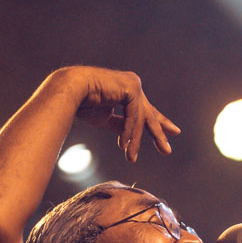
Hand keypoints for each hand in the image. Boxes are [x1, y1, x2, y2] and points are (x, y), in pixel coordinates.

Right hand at [66, 67, 180, 162]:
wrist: (70, 91)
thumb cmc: (83, 103)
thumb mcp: (106, 119)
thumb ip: (120, 126)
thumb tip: (130, 138)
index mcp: (127, 90)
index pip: (145, 110)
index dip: (157, 123)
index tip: (171, 134)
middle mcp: (133, 84)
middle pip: (148, 113)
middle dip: (158, 132)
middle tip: (167, 151)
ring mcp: (134, 84)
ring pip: (141, 117)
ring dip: (135, 140)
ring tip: (131, 158)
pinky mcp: (131, 87)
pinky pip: (134, 115)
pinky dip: (129, 131)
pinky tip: (124, 145)